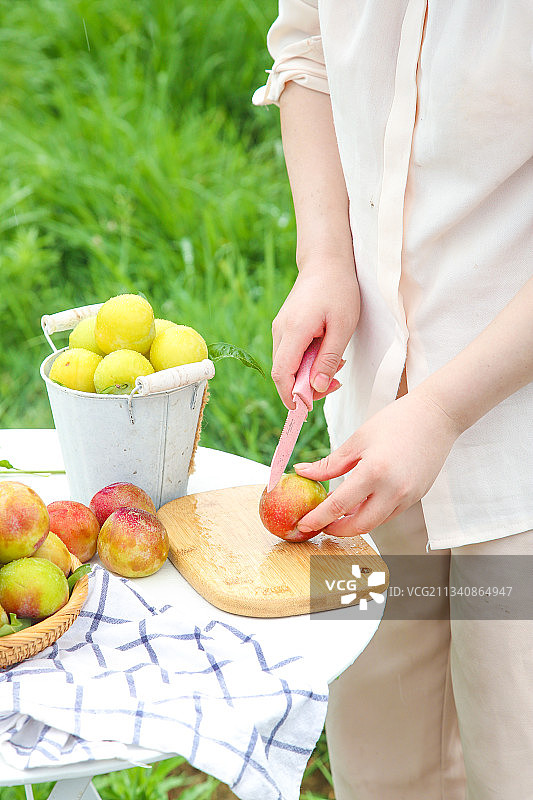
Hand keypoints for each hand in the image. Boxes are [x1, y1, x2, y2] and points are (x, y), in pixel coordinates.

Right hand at [271, 262, 359, 408]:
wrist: (327, 261)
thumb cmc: (339, 289)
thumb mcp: (343, 326)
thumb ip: (328, 359)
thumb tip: (316, 387)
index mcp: (293, 331)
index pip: (282, 374)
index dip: (291, 396)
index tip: (307, 409)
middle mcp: (280, 331)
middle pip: (283, 373)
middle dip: (305, 388)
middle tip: (333, 384)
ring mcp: (280, 328)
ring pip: (287, 364)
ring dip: (308, 374)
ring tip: (335, 365)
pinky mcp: (285, 327)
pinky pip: (291, 353)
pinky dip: (306, 362)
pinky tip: (326, 353)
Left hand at [294, 388, 460, 535]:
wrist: (436, 416)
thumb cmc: (395, 421)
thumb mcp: (357, 440)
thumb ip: (329, 464)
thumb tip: (302, 473)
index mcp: (374, 472)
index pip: (338, 506)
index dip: (317, 518)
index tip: (302, 524)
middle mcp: (393, 490)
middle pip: (359, 526)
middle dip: (335, 529)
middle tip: (318, 524)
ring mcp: (408, 497)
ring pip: (375, 523)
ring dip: (353, 523)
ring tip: (336, 513)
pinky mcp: (416, 497)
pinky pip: (388, 514)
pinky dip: (370, 514)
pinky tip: (358, 504)